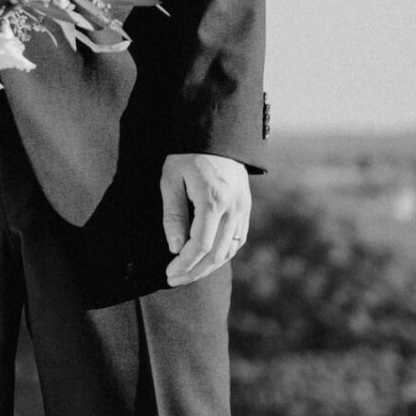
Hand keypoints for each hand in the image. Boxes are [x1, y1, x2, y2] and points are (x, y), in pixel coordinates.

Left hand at [161, 152, 250, 286]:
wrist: (216, 135)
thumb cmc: (186, 155)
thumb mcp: (171, 179)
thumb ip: (173, 214)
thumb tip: (174, 248)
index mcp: (213, 199)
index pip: (200, 245)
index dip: (184, 264)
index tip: (169, 274)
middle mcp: (233, 207)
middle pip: (216, 253)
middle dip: (194, 271)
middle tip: (174, 279)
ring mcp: (243, 208)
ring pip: (229, 250)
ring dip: (209, 266)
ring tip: (188, 273)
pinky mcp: (246, 208)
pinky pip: (238, 239)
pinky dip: (222, 253)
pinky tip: (206, 259)